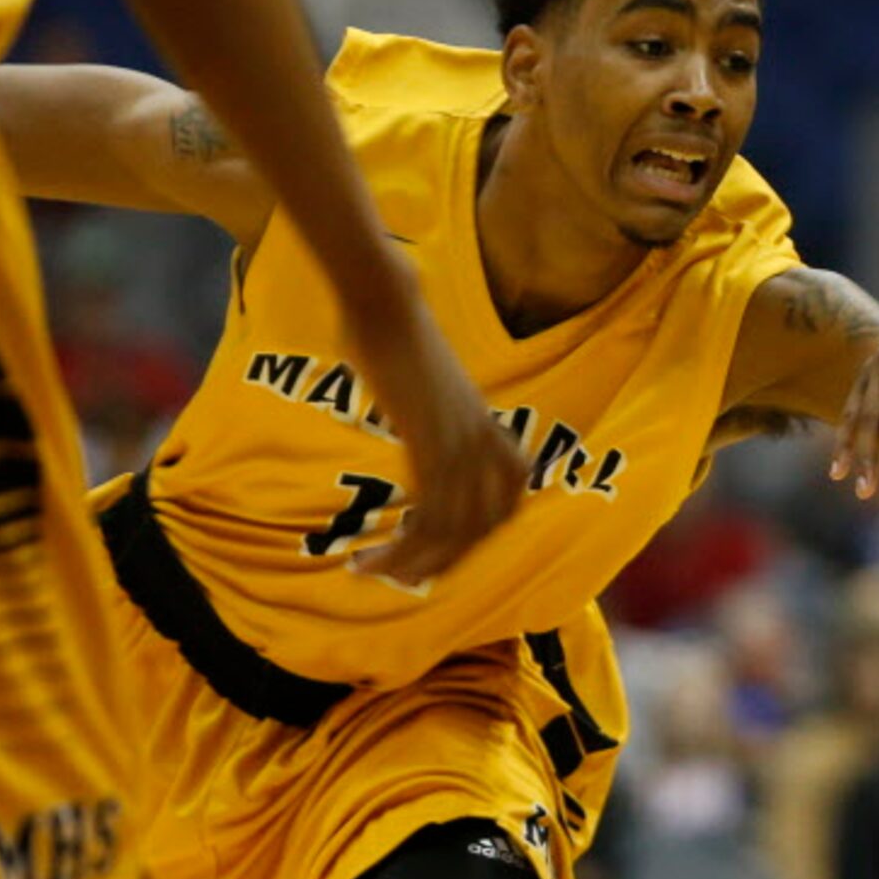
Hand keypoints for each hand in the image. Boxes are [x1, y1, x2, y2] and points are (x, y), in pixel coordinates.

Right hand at [340, 268, 526, 583]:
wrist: (388, 304)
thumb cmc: (399, 337)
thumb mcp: (431, 387)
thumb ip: (436, 413)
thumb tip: (416, 419)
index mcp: (490, 428)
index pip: (511, 499)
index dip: (485, 534)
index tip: (446, 550)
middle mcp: (484, 442)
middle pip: (485, 527)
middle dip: (444, 560)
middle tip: (402, 574)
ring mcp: (461, 446)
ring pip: (454, 533)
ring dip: (412, 563)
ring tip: (373, 573)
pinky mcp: (431, 446)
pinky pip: (428, 519)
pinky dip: (400, 549)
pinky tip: (367, 559)